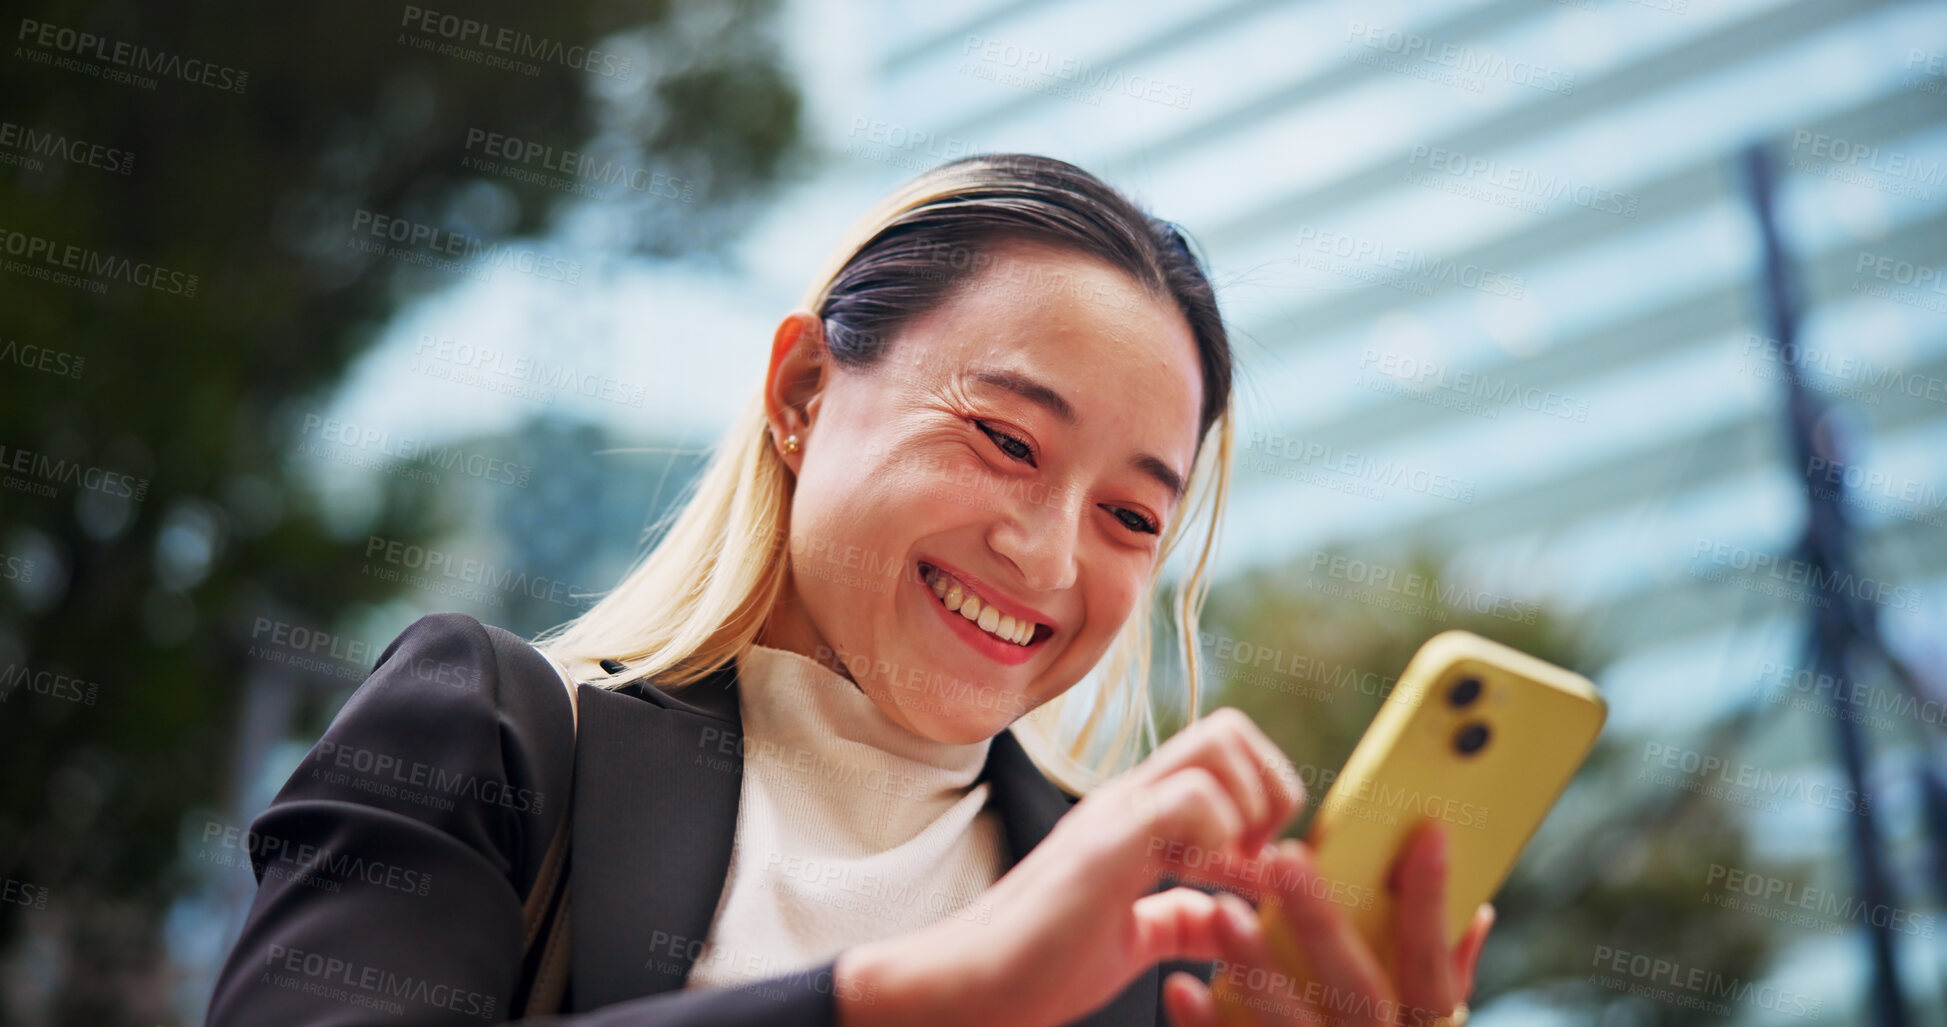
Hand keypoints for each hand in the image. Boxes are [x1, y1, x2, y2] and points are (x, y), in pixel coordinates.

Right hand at [835, 707, 1304, 1026]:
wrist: (971, 988)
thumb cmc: (1039, 966)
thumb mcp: (1134, 940)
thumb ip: (1179, 918)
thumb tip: (1226, 916)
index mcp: (1139, 817)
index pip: (1225, 752)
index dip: (1264, 800)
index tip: (1256, 870)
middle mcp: (1130, 800)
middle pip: (1229, 729)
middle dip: (1269, 791)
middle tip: (1252, 860)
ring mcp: (1116, 815)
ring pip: (1217, 746)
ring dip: (1245, 808)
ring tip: (1224, 869)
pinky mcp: (1105, 846)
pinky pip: (1189, 800)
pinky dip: (1216, 837)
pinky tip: (1194, 880)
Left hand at [1162, 822, 1494, 1025]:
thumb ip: (1445, 977)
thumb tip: (1475, 911)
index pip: (1436, 969)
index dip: (1433, 904)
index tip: (1426, 832)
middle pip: (1358, 994)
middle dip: (1322, 925)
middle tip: (1285, 858)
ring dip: (1256, 969)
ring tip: (1220, 912)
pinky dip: (1208, 1026)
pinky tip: (1181, 986)